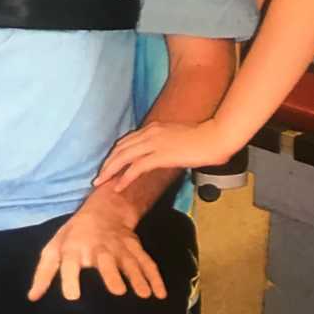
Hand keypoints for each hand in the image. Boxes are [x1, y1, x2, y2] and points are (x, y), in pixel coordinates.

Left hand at [27, 187, 164, 301]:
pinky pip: (146, 261)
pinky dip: (155, 277)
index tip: (73, 296)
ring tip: (145, 295)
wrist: (104, 209)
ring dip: (138, 277)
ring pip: (130, 261)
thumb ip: (43, 273)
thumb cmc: (74, 235)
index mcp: (74, 248)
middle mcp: (98, 248)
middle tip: (118, 291)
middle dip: (112, 274)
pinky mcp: (134, 247)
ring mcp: (119, 247)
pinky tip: (160, 294)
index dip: (70, 278)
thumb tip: (32, 298)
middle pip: (106, 260)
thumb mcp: (54, 248)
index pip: (70, 262)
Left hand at [93, 118, 232, 192]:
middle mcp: (150, 132)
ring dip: (110, 171)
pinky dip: (125, 177)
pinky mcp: (160, 155)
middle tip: (98, 177)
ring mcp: (154, 143)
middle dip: (107, 163)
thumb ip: (165, 143)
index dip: (115, 154)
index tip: (108, 165)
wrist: (215, 138)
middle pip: (121, 148)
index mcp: (154, 127)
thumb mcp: (178, 137)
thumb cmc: (202, 139)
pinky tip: (118, 186)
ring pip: (124, 157)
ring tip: (101, 183)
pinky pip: (136, 167)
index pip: (127, 140)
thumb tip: (160, 154)